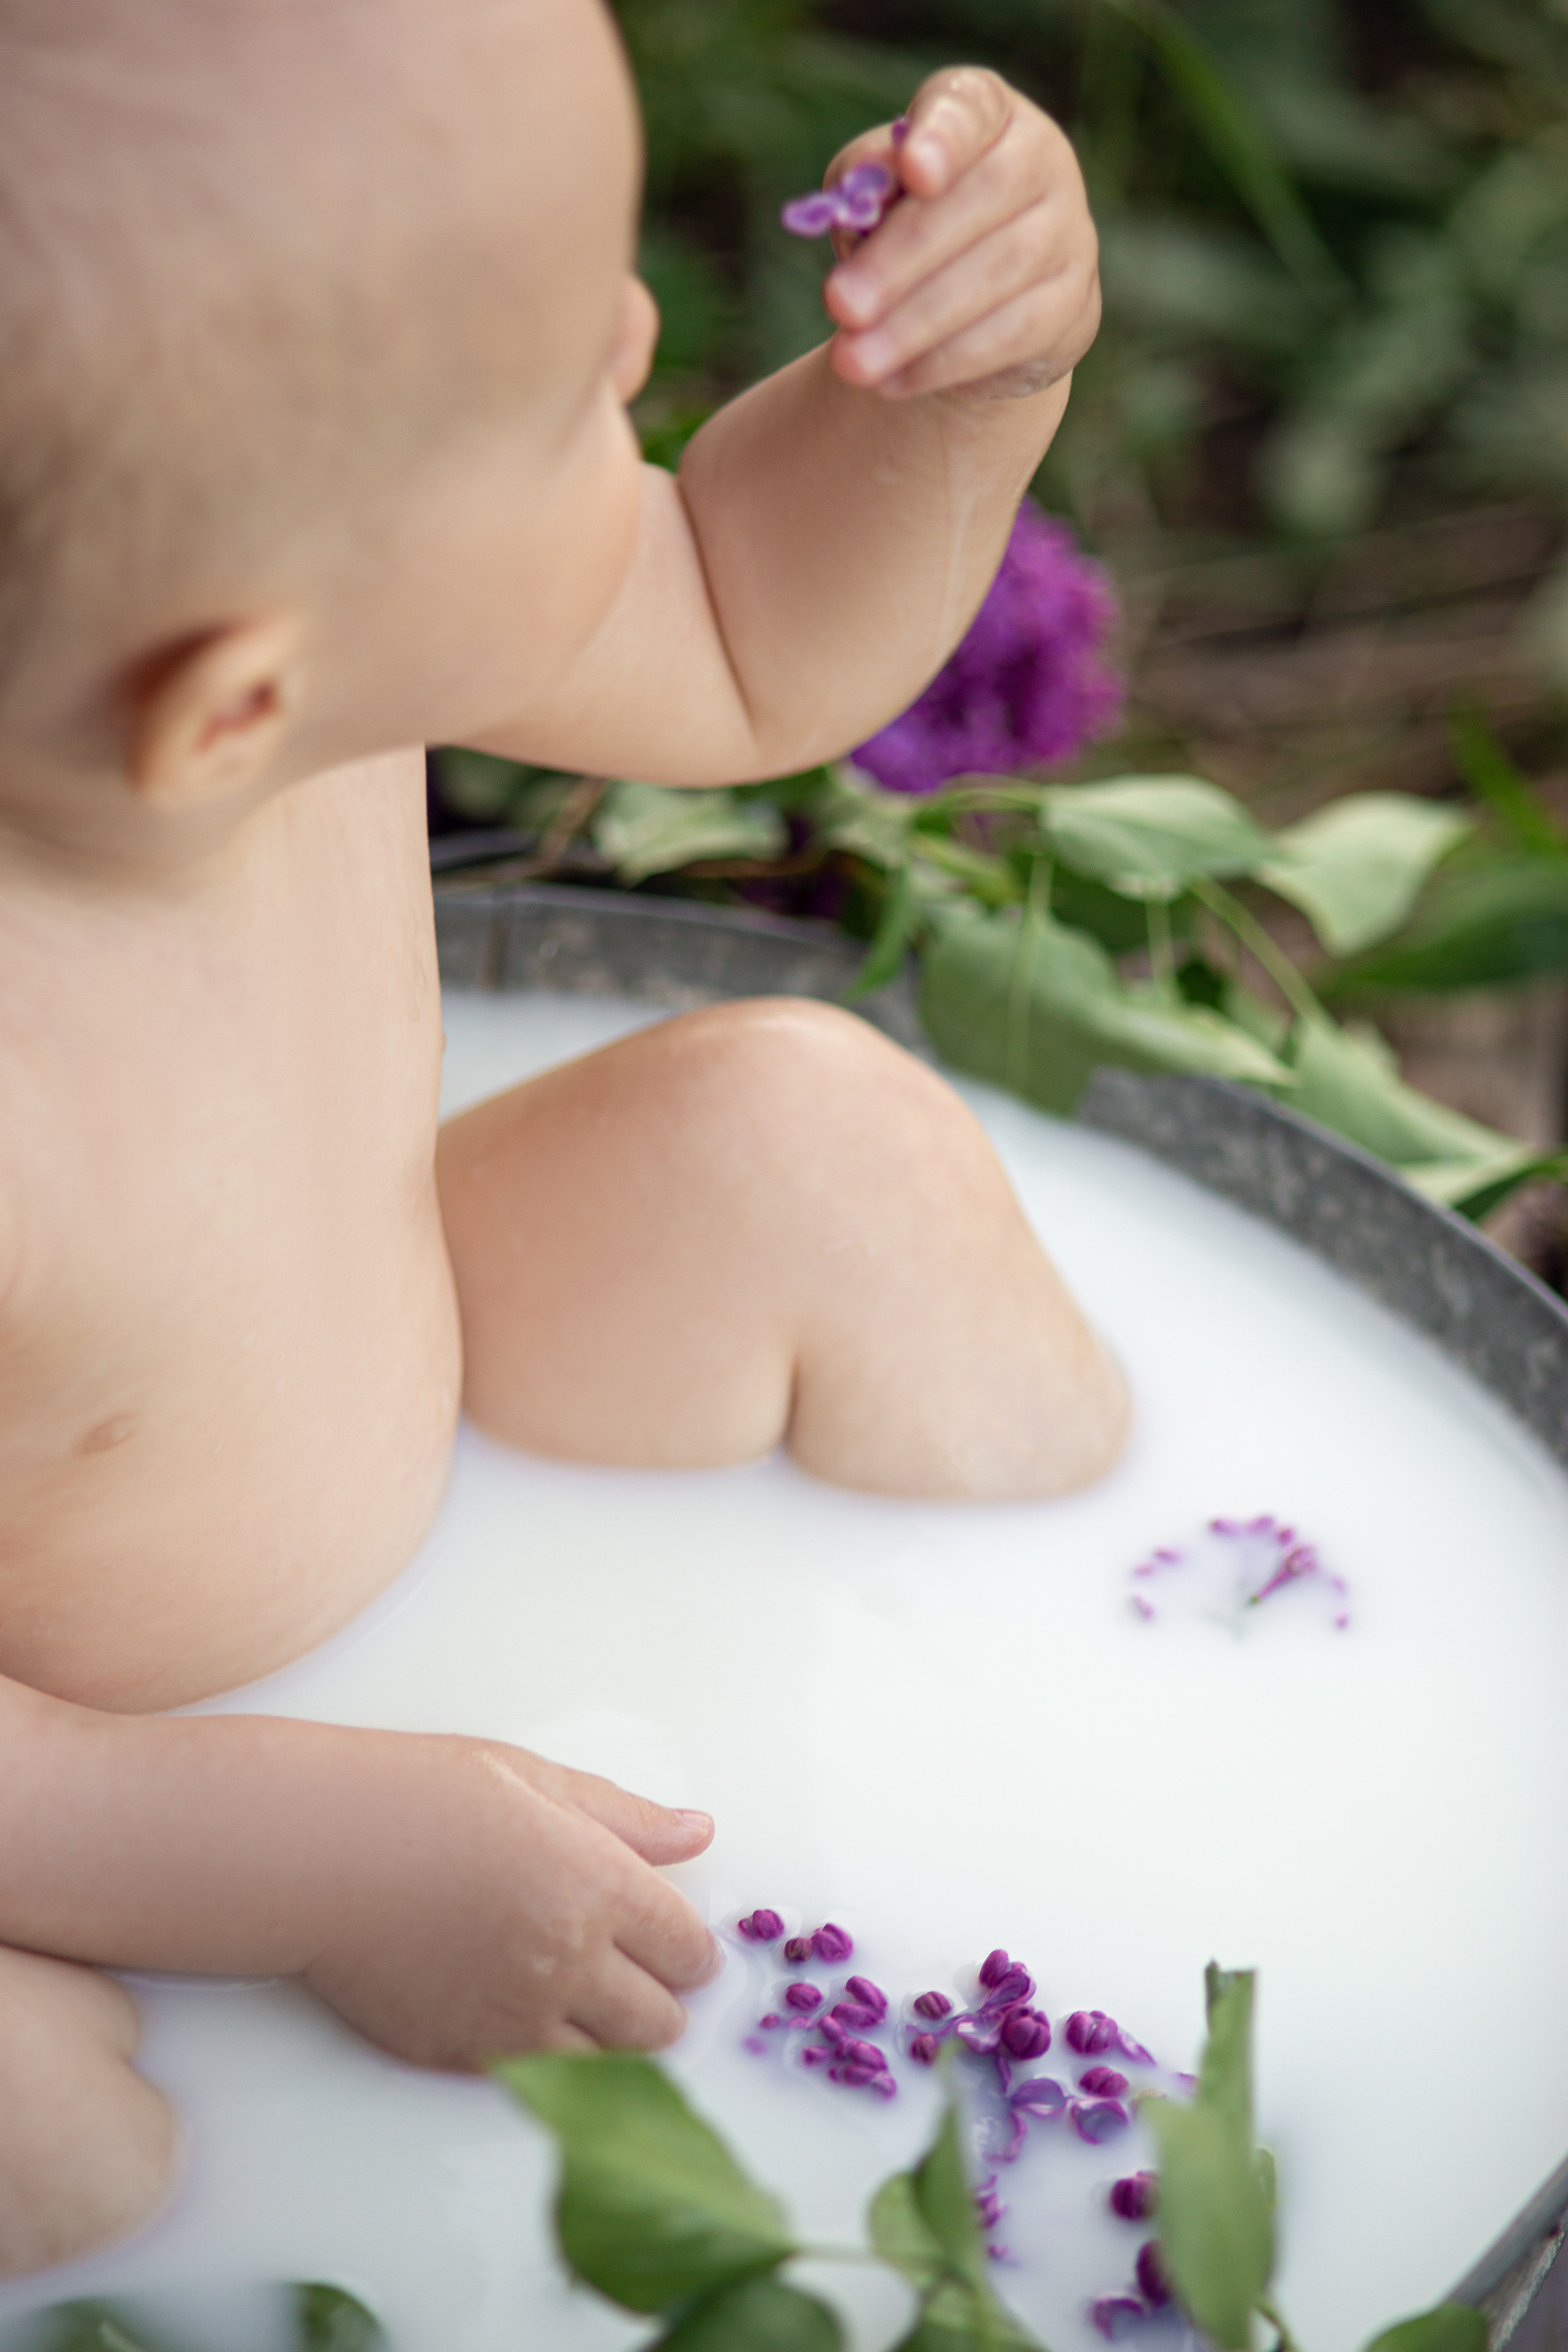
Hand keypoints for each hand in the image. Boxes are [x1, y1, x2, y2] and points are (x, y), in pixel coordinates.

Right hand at [301, 1732, 718, 2069]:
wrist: (318, 1852)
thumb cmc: (420, 1799)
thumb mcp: (536, 1780)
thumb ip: (627, 1818)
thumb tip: (696, 1832)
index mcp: (596, 1885)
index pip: (689, 1951)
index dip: (690, 1949)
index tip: (677, 1944)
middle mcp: (568, 1962)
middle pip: (662, 2023)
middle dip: (661, 2001)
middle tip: (636, 1974)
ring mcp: (516, 2018)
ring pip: (609, 2067)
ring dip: (610, 2040)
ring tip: (582, 1997)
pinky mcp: (464, 2056)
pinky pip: (540, 2082)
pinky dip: (549, 2060)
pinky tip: (527, 2015)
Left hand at [819, 67, 1099, 403]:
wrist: (975, 307)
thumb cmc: (913, 229)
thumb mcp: (878, 197)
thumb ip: (867, 183)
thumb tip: (865, 191)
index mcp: (986, 113)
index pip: (969, 107)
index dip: (943, 136)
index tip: (913, 167)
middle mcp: (1040, 159)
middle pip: (981, 199)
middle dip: (902, 258)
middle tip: (839, 305)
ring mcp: (1068, 231)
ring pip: (996, 276)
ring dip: (915, 324)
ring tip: (852, 362)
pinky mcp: (1072, 304)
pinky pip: (1010, 335)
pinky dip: (945, 361)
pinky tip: (891, 382)